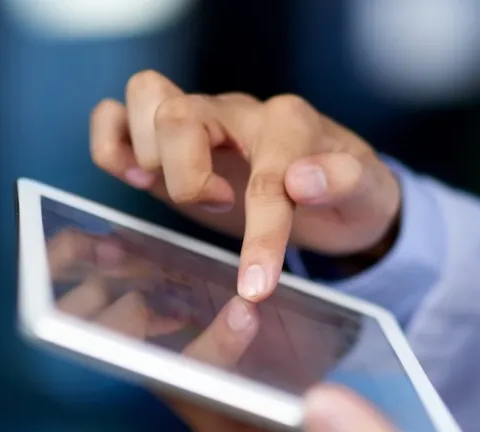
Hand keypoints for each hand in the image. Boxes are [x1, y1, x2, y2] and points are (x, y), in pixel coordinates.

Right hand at [90, 70, 401, 300]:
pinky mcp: (167, 141)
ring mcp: (198, 120)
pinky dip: (111, 144)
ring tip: (172, 190)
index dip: (261, 235)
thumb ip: (346, 181)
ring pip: (145, 96)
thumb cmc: (346, 193)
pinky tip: (138, 179)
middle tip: (219, 208)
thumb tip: (302, 180)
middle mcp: (237, 112)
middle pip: (179, 113)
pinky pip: (115, 114)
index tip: (256, 286)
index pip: (265, 174)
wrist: (336, 189)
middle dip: (187, 177)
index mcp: (289, 123)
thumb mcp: (367, 194)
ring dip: (149, 153)